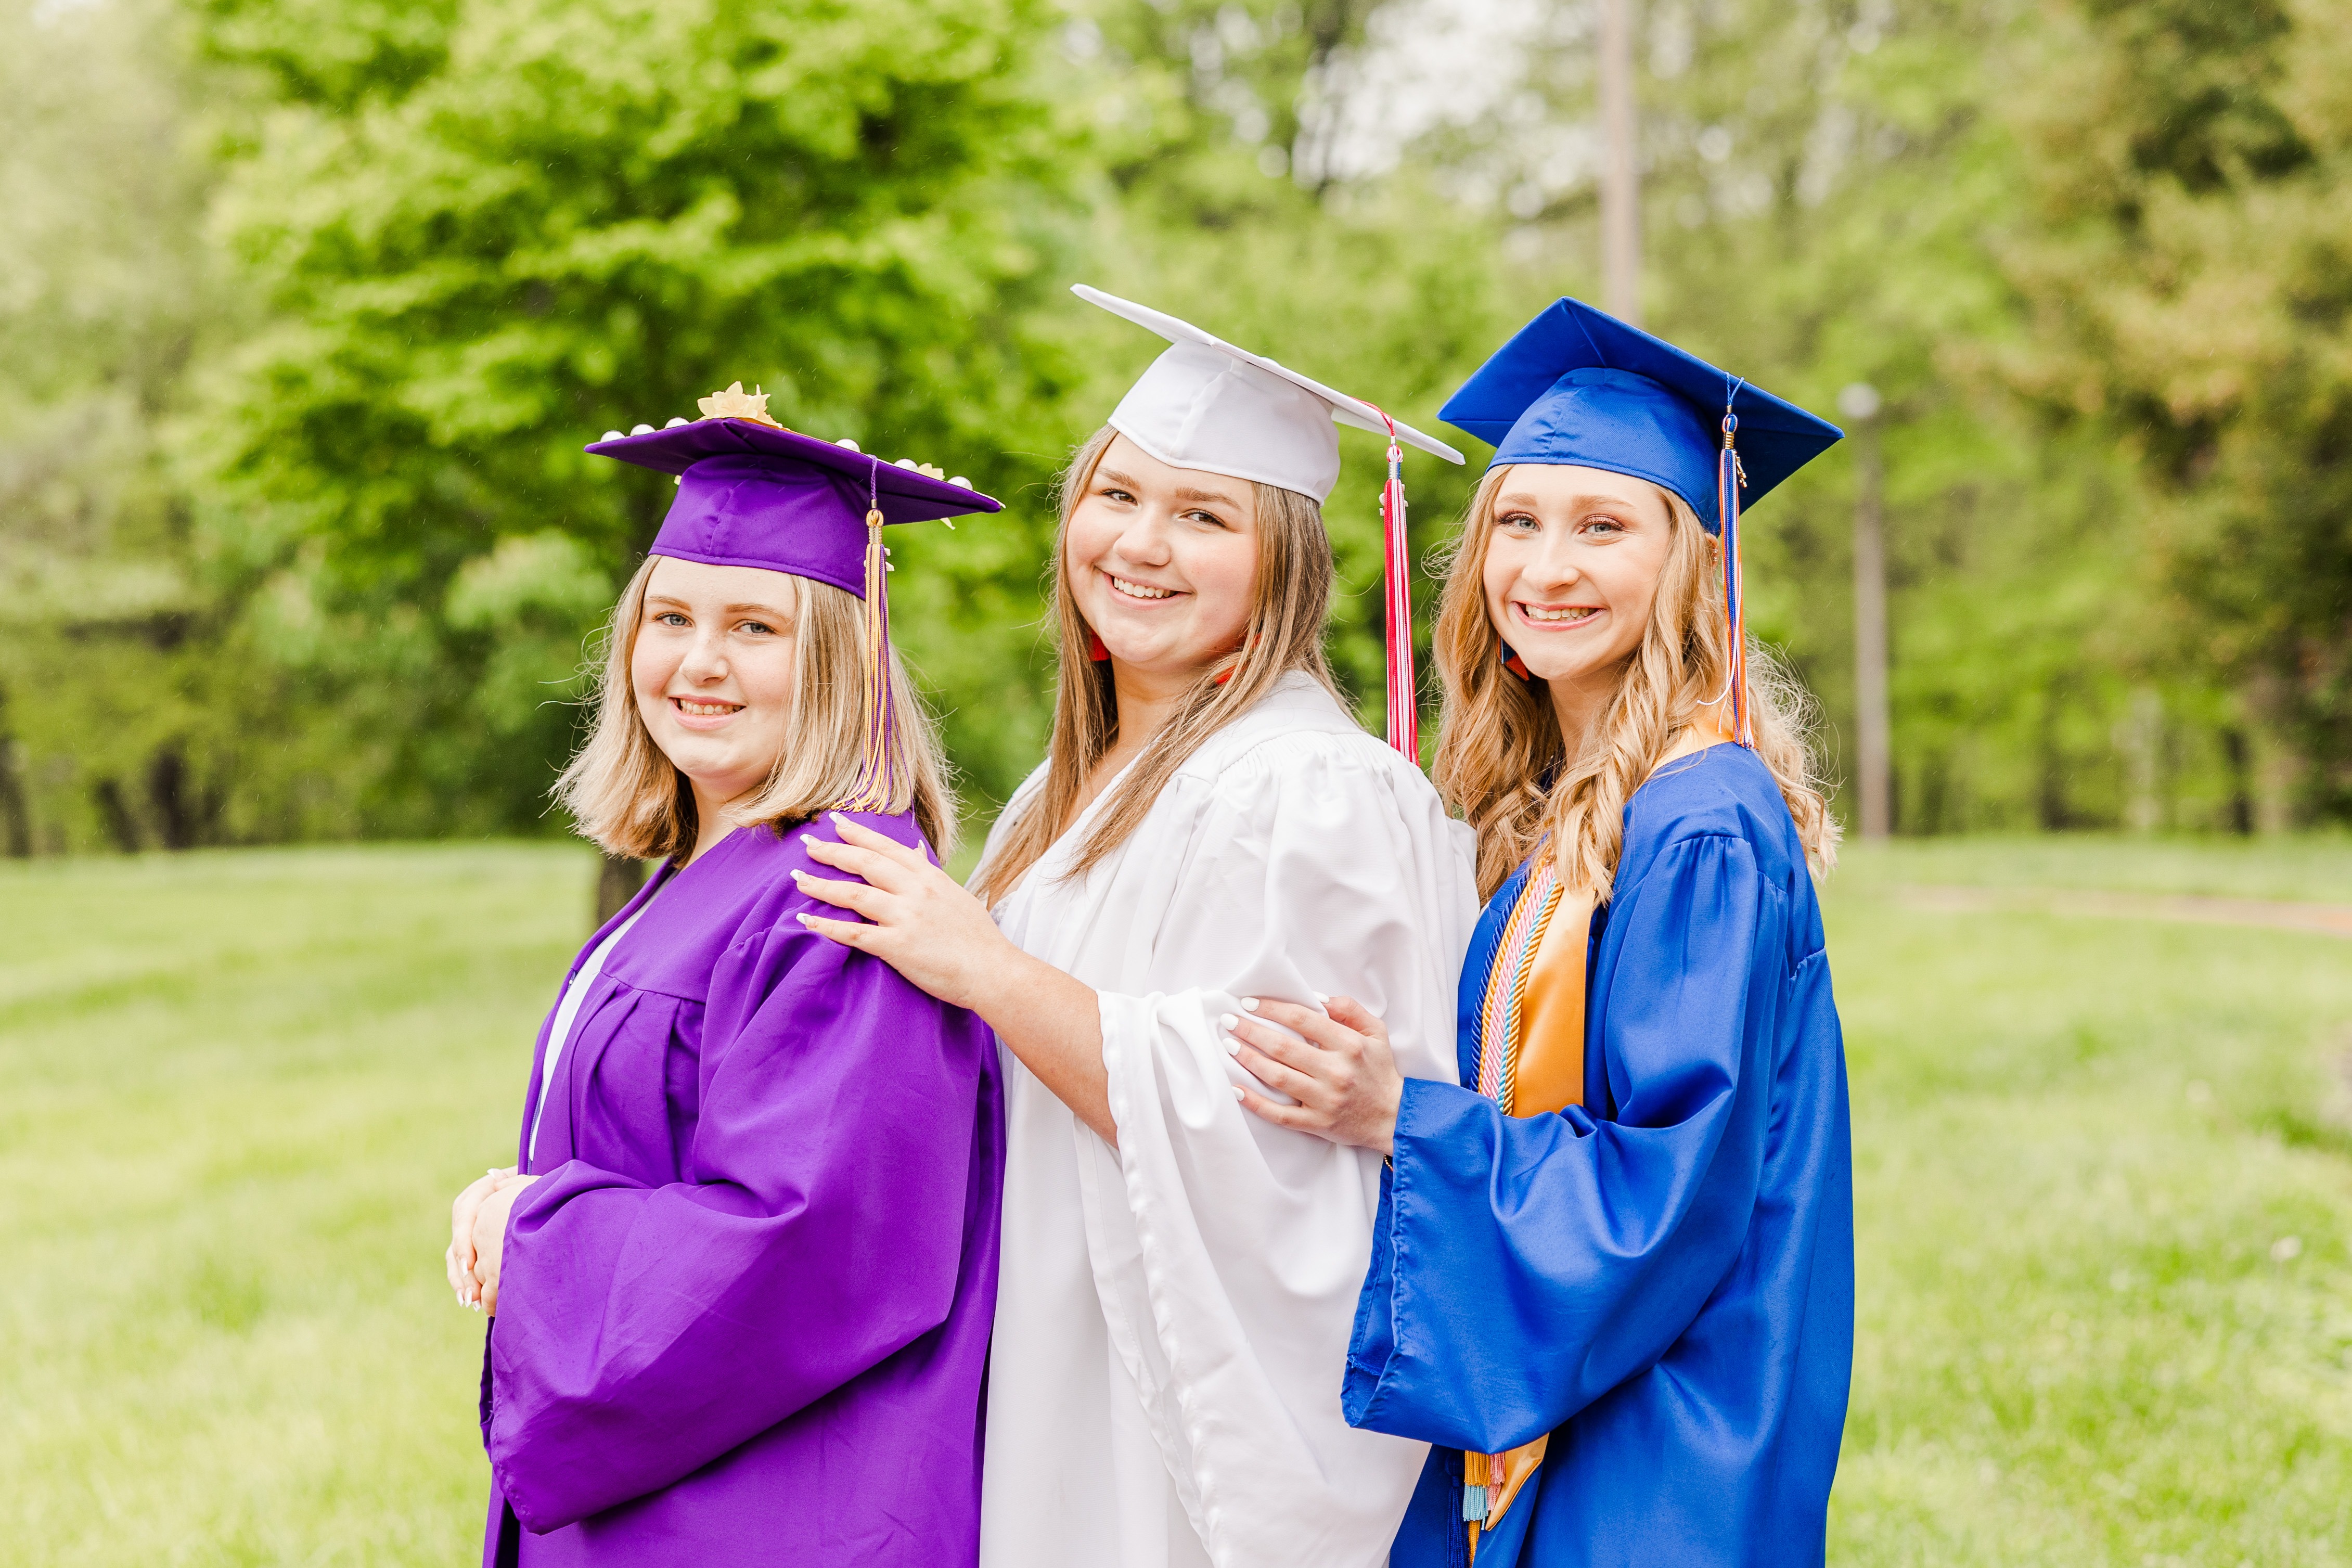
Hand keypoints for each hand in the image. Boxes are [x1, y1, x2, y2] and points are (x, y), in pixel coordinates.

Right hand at [467, 1172, 538, 1316]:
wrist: (554, 1191)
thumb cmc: (547, 1186)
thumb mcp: (536, 1182)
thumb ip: (515, 1182)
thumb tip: (496, 1177)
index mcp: (486, 1187)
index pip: (465, 1210)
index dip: (464, 1237)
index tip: (471, 1263)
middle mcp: (475, 1207)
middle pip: (458, 1235)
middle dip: (462, 1266)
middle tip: (471, 1292)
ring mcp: (474, 1227)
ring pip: (456, 1253)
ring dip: (461, 1278)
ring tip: (471, 1301)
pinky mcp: (478, 1245)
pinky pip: (463, 1264)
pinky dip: (466, 1282)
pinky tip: (473, 1300)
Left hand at [791, 814, 1018, 1012]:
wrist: (993, 971)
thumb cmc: (978, 938)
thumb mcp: (956, 894)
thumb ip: (930, 872)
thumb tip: (914, 847)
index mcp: (929, 876)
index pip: (887, 847)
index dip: (858, 832)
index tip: (834, 821)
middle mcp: (915, 890)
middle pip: (865, 862)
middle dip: (832, 851)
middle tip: (806, 843)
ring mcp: (905, 916)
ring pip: (853, 893)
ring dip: (821, 884)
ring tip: (797, 879)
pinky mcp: (897, 946)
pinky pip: (853, 933)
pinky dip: (827, 926)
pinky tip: (806, 921)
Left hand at [1224, 995, 1403, 1155]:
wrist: (1393, 1117)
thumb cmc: (1380, 1071)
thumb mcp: (1376, 1032)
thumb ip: (1349, 1009)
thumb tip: (1316, 997)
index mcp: (1349, 1045)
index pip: (1303, 1020)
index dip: (1272, 1009)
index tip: (1250, 1003)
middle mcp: (1336, 1072)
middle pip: (1283, 1047)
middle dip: (1251, 1031)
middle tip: (1229, 1022)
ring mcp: (1325, 1100)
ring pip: (1277, 1077)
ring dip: (1248, 1060)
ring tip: (1229, 1046)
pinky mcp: (1317, 1123)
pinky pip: (1279, 1115)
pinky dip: (1255, 1102)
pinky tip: (1237, 1089)